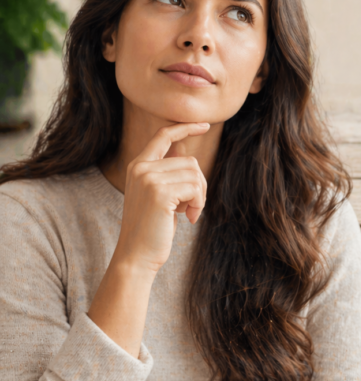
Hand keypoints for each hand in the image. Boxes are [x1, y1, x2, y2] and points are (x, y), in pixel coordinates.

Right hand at [111, 123, 209, 273]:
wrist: (136, 255)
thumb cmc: (153, 227)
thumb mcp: (161, 195)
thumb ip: (170, 173)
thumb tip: (185, 149)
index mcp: (138, 166)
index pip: (163, 135)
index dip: (185, 128)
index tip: (205, 125)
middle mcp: (141, 168)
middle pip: (190, 161)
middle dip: (199, 184)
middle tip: (192, 207)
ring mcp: (148, 178)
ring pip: (195, 174)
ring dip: (200, 196)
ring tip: (188, 213)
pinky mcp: (159, 192)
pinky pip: (195, 188)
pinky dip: (199, 204)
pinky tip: (188, 219)